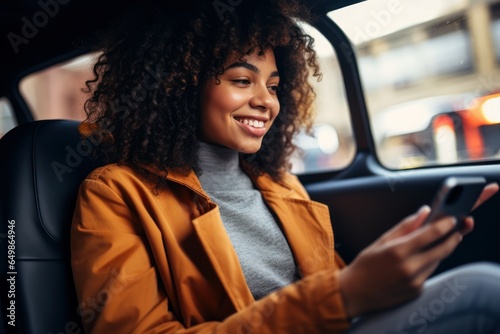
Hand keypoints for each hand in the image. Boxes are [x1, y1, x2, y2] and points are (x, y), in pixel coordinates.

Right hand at [339, 182, 498, 317]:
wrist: (355, 293)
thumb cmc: (365, 264)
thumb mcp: (382, 241)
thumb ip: (405, 226)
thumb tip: (424, 212)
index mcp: (398, 251)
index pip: (431, 234)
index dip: (445, 224)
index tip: (452, 218)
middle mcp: (410, 267)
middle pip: (443, 249)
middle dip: (453, 237)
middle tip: (456, 230)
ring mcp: (415, 281)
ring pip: (437, 261)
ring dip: (439, 250)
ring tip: (432, 243)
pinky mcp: (417, 291)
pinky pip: (429, 272)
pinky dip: (427, 264)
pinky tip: (416, 261)